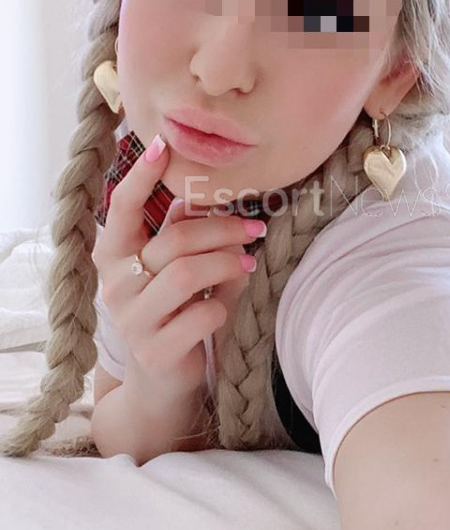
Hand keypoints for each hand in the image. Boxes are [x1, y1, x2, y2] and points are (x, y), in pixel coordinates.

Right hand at [92, 134, 265, 403]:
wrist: (159, 383)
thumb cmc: (171, 313)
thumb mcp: (172, 269)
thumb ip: (180, 234)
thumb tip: (197, 195)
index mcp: (113, 256)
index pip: (122, 208)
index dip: (140, 176)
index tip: (163, 146)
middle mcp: (114, 284)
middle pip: (175, 240)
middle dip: (223, 229)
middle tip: (255, 228)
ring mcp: (132, 320)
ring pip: (188, 274)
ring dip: (227, 264)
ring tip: (248, 264)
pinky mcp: (155, 350)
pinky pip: (202, 314)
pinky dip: (224, 305)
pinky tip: (227, 306)